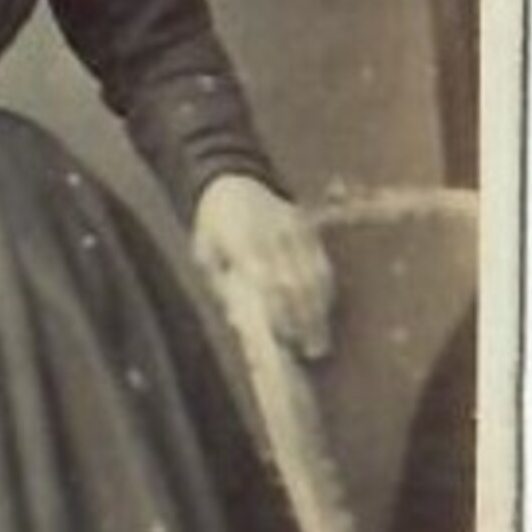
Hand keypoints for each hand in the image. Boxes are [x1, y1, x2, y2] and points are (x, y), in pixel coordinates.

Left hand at [192, 174, 335, 359]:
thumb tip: (240, 322)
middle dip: (305, 319)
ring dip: (319, 311)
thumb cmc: (213, 225)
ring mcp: (295, 229)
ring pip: (315, 274)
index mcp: (243, 240)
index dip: (279, 311)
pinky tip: (323, 312)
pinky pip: (322, 263)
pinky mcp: (308, 228)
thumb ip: (221, 285)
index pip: (268, 281)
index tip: (284, 339)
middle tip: (308, 351)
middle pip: (297, 282)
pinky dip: (325, 291)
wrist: (233, 179)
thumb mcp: (205, 253)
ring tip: (319, 341)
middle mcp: (274, 234)